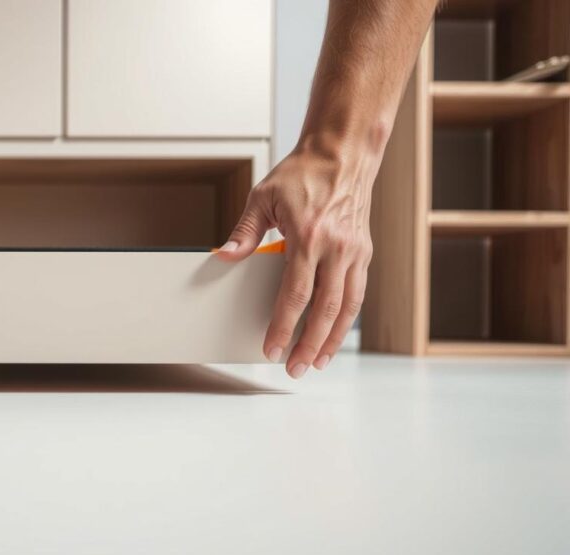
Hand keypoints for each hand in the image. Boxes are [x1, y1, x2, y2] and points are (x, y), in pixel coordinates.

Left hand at [217, 141, 374, 377]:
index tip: (271, 349)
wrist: (343, 154)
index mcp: (309, 236)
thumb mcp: (263, 197)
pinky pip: (357, 293)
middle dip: (308, 344)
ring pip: (346, 307)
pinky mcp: (364, 252)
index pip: (295, 294)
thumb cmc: (302, 174)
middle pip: (324, 309)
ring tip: (316, 362)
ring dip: (332, 339)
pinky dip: (346, 319)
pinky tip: (333, 335)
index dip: (282, 326)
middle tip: (294, 368)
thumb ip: (244, 232)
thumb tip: (223, 257)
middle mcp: (337, 248)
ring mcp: (355, 251)